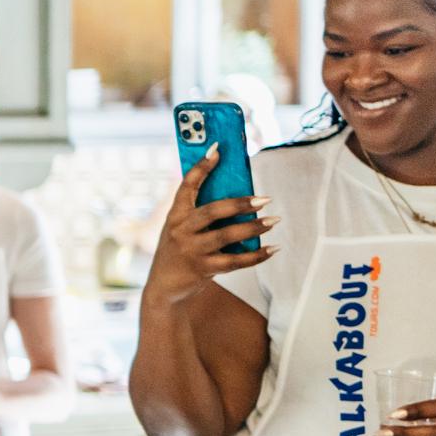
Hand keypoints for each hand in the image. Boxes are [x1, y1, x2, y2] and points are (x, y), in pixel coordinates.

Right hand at [144, 147, 277, 308]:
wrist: (163, 286)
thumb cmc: (178, 250)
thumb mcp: (181, 228)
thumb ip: (201, 213)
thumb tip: (241, 197)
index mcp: (175, 214)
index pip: (187, 185)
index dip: (201, 167)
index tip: (217, 150)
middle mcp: (180, 230)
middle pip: (213, 211)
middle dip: (240, 204)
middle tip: (264, 199)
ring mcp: (191, 250)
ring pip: (227, 236)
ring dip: (253, 228)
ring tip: (272, 221)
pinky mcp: (203, 269)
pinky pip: (235, 262)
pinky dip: (256, 256)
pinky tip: (272, 249)